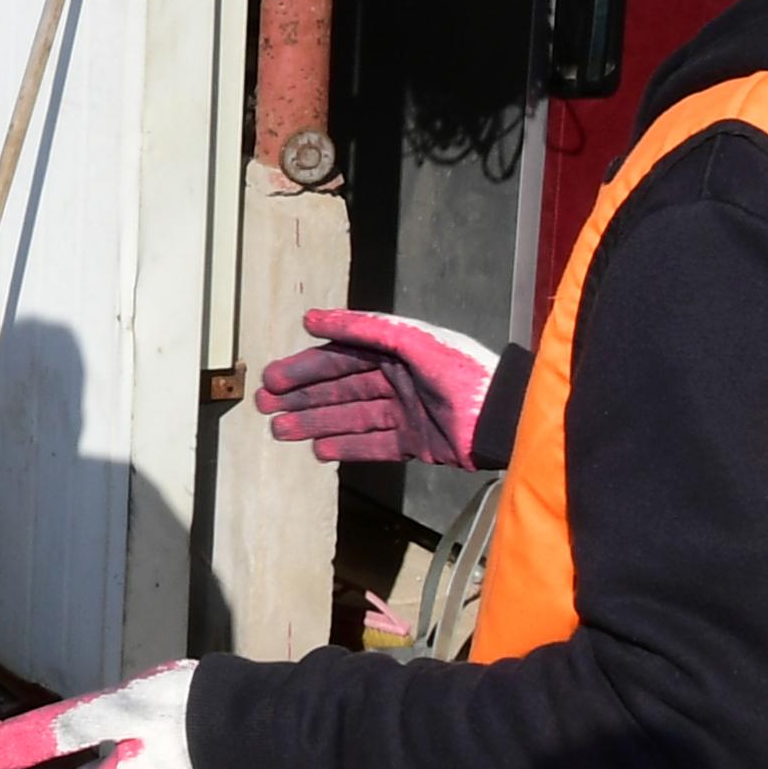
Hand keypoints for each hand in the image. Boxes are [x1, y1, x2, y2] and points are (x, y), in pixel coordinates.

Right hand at [251, 307, 498, 465]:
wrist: (503, 418)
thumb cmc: (460, 371)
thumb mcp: (411, 340)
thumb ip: (363, 327)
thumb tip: (310, 318)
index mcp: (395, 350)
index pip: (340, 357)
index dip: (305, 367)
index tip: (273, 378)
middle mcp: (396, 378)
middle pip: (339, 387)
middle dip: (302, 396)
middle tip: (265, 406)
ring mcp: (404, 412)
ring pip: (349, 417)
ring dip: (315, 423)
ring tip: (281, 431)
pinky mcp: (415, 443)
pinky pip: (373, 445)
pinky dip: (346, 447)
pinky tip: (319, 450)